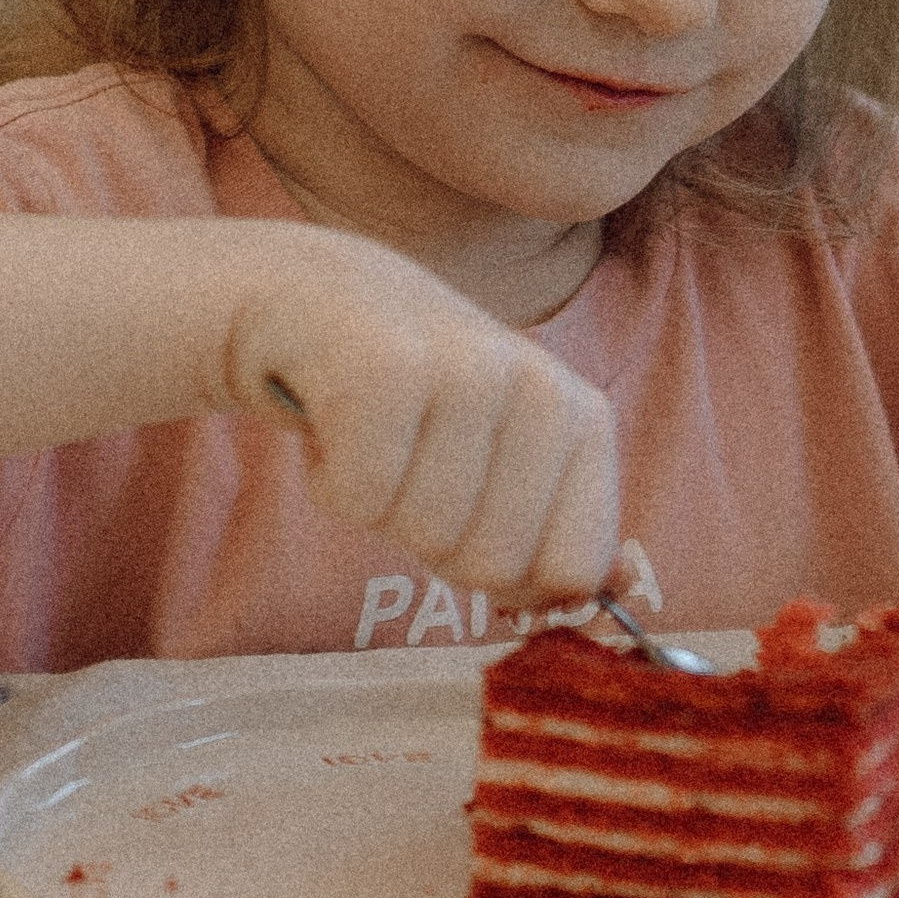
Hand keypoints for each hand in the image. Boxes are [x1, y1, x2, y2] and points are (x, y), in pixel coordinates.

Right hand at [215, 228, 618, 601]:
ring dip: (375, 502)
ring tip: (369, 431)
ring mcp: (466, 369)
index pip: (575, 572)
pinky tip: (331, 416)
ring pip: (425, 534)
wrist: (301, 290)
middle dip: (429, 536)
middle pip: (493, 565)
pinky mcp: (385, 366)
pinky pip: (361, 501)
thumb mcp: (494, 459)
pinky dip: (328, 480)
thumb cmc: (404, 397)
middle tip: (404, 461)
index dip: (505, 576)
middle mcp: (538, 384)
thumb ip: (549, 539)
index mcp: (579, 417)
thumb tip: (598, 607)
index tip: (466, 511)